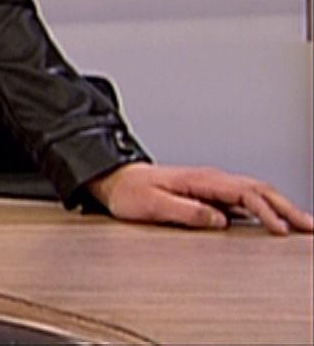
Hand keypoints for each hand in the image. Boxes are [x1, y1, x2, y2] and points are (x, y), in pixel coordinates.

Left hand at [88, 163, 313, 234]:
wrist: (114, 179)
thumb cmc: (130, 192)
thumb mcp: (152, 205)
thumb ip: (186, 212)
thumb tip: (219, 220)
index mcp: (200, 180)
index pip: (244, 193)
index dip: (266, 211)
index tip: (281, 229)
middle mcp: (210, 179)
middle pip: (258, 189)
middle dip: (286, 207)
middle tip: (308, 226)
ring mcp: (211, 185)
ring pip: (255, 192)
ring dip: (280, 206)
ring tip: (301, 223)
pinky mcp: (209, 193)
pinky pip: (244, 198)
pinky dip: (265, 207)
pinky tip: (274, 219)